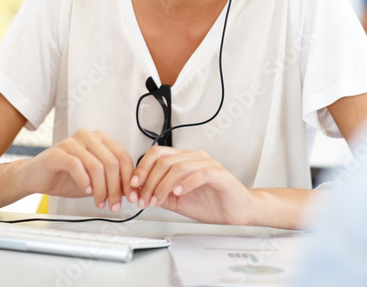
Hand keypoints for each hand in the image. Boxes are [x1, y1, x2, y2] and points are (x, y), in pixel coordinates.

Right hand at [18, 129, 134, 212]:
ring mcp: (73, 142)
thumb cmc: (65, 177)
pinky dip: (84, 181)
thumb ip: (112, 181)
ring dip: (101, 189)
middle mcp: (89, 137)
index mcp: (101, 140)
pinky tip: (86, 191)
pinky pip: (77, 166)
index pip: (123, 157)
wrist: (35, 178)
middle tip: (115, 205)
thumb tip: (131, 192)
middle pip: (112, 163)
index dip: (129, 179)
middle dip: (116, 188)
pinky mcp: (58, 152)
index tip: (130, 196)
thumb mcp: (95, 180)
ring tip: (100, 202)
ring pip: (97, 166)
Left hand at [130, 146, 258, 224]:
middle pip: (164, 160)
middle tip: (143, 199)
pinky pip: (200, 173)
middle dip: (148, 181)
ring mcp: (207, 164)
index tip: (132, 187)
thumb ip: (159, 194)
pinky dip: (186, 183)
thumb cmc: (210, 203)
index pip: (156, 154)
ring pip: (178, 166)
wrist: (234, 211)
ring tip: (157, 200)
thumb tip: (138, 193)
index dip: (141, 169)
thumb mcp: (177, 201)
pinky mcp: (219, 174)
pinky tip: (178, 193)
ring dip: (162, 185)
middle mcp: (194, 158)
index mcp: (183, 161)